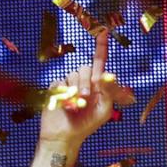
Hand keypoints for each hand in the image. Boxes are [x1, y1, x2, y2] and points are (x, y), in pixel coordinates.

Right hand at [39, 30, 125, 151]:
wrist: (65, 135)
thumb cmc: (88, 124)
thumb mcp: (104, 109)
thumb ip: (109, 91)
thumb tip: (110, 74)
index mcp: (98, 85)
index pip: (100, 62)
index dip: (101, 47)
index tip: (104, 31)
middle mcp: (84, 81)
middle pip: (85, 68)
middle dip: (86, 82)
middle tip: (86, 97)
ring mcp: (69, 83)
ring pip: (73, 74)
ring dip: (76, 88)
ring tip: (77, 104)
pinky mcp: (56, 87)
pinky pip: (60, 81)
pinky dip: (64, 92)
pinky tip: (66, 104)